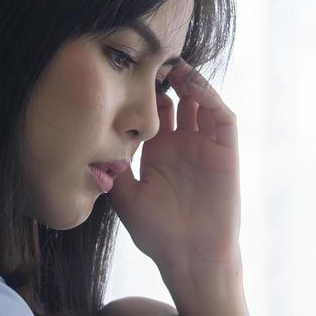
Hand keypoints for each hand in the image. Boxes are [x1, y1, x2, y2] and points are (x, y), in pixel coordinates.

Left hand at [107, 59, 240, 271]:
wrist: (190, 259)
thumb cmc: (158, 235)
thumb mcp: (126, 199)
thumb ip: (112, 172)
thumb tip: (89, 146)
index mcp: (158, 152)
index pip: (154, 109)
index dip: (144, 89)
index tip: (127, 69)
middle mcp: (183, 144)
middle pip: (179, 97)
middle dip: (166, 76)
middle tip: (150, 56)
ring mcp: (205, 147)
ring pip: (202, 101)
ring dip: (190, 81)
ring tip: (172, 65)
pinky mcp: (225, 153)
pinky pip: (222, 118)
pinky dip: (211, 98)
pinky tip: (193, 88)